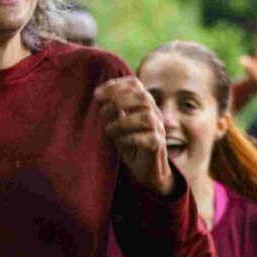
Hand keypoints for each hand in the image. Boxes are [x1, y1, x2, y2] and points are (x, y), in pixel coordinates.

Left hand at [92, 76, 172, 192]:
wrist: (147, 171)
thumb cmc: (130, 144)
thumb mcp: (118, 124)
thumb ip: (112, 111)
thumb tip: (99, 97)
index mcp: (144, 104)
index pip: (135, 85)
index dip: (116, 85)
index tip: (97, 94)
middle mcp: (155, 113)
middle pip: (143, 97)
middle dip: (119, 101)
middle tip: (102, 113)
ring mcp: (159, 129)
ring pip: (146, 117)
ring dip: (123, 121)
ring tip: (108, 130)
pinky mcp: (158, 145)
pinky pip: (149, 138)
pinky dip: (131, 138)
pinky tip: (120, 141)